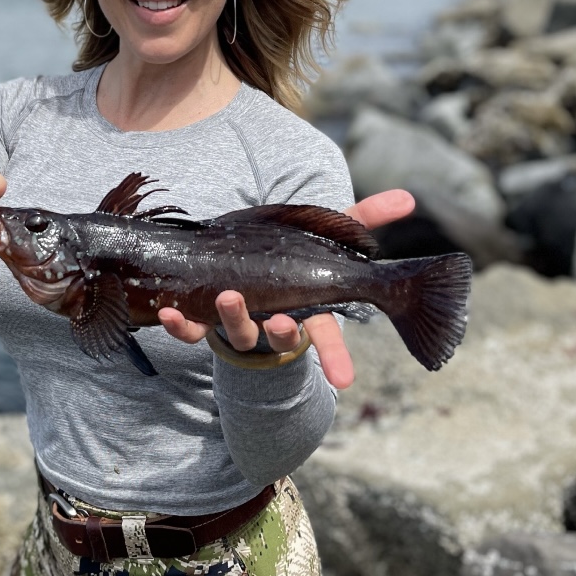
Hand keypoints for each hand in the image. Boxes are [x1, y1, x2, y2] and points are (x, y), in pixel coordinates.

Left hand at [158, 189, 414, 388]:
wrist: (245, 274)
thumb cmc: (296, 259)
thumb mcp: (331, 237)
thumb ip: (366, 218)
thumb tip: (408, 197)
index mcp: (305, 310)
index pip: (326, 338)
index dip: (335, 358)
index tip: (343, 378)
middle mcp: (271, 321)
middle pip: (275, 335)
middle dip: (276, 332)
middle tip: (278, 321)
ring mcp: (236, 323)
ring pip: (234, 331)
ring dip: (230, 319)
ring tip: (229, 298)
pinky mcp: (203, 319)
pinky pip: (189, 326)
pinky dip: (179, 322)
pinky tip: (167, 311)